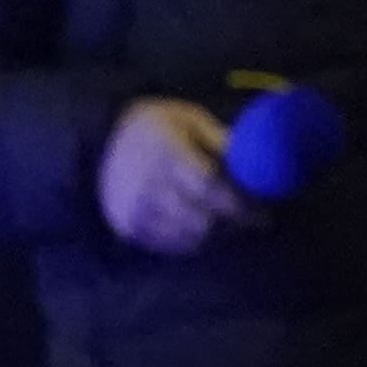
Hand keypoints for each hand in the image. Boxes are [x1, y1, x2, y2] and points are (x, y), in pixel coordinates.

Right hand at [96, 97, 250, 257]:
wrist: (102, 138)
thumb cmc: (158, 126)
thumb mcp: (191, 121)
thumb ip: (222, 143)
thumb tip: (260, 166)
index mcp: (165, 152)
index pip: (208, 187)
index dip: (240, 203)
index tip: (264, 211)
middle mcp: (146, 184)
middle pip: (201, 218)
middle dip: (233, 223)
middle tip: (254, 220)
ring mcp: (135, 209)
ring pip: (189, 237)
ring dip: (217, 235)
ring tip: (231, 222)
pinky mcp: (128, 226)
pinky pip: (172, 245)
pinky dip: (195, 240)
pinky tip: (206, 227)